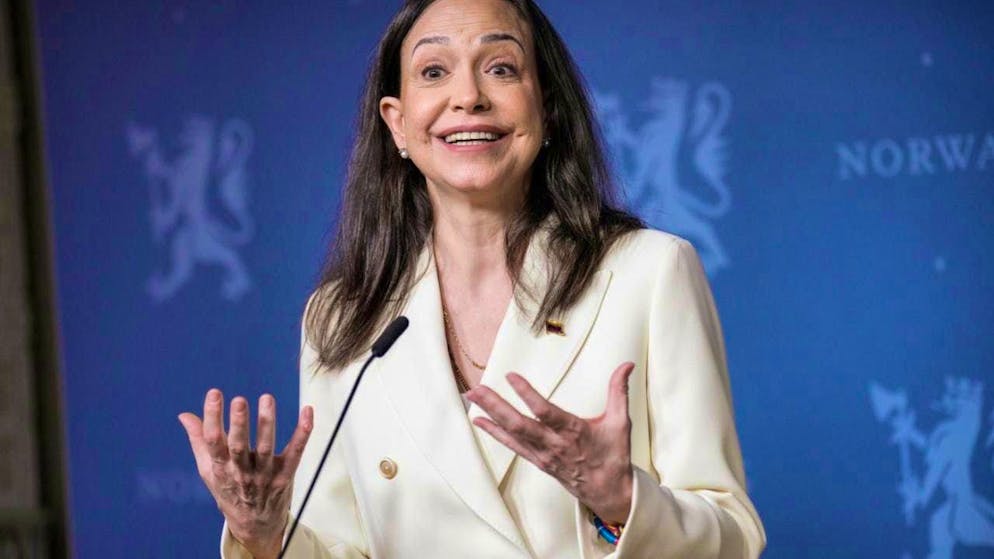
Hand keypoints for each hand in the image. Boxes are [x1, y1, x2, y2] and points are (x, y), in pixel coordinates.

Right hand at [178, 389, 312, 558]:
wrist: (254, 525)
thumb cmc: (229, 491)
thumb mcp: (209, 470)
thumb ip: (199, 440)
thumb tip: (184, 415)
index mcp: (220, 468)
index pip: (213, 442)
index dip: (212, 417)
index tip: (214, 394)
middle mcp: (241, 472)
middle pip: (239, 447)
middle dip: (239, 424)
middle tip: (239, 400)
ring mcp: (265, 475)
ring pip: (266, 448)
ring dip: (267, 423)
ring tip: (266, 399)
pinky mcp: (285, 476)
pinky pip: (296, 452)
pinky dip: (303, 432)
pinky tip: (307, 411)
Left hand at [467, 362, 635, 523]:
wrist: (609, 493)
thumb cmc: (614, 456)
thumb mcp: (621, 422)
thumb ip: (619, 391)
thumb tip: (627, 365)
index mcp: (574, 432)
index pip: (545, 411)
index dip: (526, 394)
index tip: (510, 376)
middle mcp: (554, 444)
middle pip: (519, 424)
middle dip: (495, 405)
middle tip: (475, 388)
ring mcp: (543, 455)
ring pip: (512, 433)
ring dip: (490, 414)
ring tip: (472, 396)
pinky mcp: (538, 462)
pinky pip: (512, 445)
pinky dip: (494, 432)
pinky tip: (479, 420)